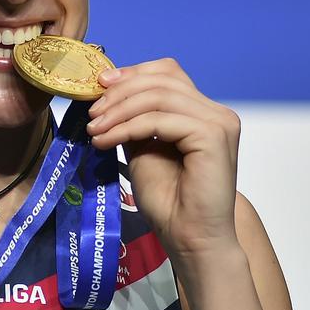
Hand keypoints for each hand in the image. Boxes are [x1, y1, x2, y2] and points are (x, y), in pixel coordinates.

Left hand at [86, 58, 240, 261]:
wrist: (189, 238)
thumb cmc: (170, 202)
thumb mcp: (144, 150)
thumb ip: (135, 121)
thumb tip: (107, 97)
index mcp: (203, 112)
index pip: (167, 72)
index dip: (131, 74)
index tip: (99, 86)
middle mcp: (216, 112)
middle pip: (161, 79)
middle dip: (119, 92)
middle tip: (91, 113)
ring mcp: (218, 122)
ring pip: (158, 96)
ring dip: (118, 110)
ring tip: (94, 130)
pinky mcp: (212, 136)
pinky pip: (160, 120)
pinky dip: (127, 127)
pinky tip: (106, 141)